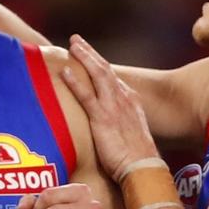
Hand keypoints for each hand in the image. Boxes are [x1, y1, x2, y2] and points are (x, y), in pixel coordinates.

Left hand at [62, 35, 160, 180]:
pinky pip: (86, 95)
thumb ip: (120, 124)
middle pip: (105, 69)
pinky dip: (75, 82)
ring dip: (84, 57)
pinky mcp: (103, 119)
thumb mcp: (130, 135)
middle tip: (76, 40)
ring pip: (97, 74)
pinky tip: (65, 72)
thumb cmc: (137, 158)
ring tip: (72, 45)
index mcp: (130, 102)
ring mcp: (113, 107)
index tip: (88, 54)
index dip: (99, 64)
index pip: (112, 78)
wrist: (143, 168)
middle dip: (90, 52)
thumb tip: (110, 125)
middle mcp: (123, 99)